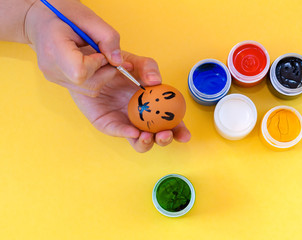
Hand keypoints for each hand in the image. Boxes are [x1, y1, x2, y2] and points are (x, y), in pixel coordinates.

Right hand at [25, 0, 122, 95]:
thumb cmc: (62, 14)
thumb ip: (107, 37)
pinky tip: (89, 62)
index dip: (97, 64)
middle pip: (88, 84)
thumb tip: (118, 61)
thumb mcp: (88, 18)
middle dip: (104, 71)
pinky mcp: (58, 81)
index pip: (80, 72)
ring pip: (89, 89)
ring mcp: (53, 77)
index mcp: (53, 48)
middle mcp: (51, 68)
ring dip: (101, 75)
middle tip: (101, 53)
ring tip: (95, 57)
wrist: (40, 19)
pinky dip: (94, 77)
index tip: (98, 51)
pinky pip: (85, 88)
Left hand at [70, 51, 190, 152]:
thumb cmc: (117, 65)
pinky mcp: (109, 124)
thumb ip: (149, 68)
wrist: (91, 64)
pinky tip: (134, 132)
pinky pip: (119, 132)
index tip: (185, 135)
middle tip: (164, 134)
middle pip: (157, 136)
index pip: (170, 122)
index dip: (179, 131)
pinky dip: (127, 134)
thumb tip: (157, 81)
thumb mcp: (137, 62)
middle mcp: (142, 117)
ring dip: (147, 142)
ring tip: (147, 136)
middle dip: (164, 139)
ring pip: (140, 142)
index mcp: (154, 105)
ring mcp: (126, 122)